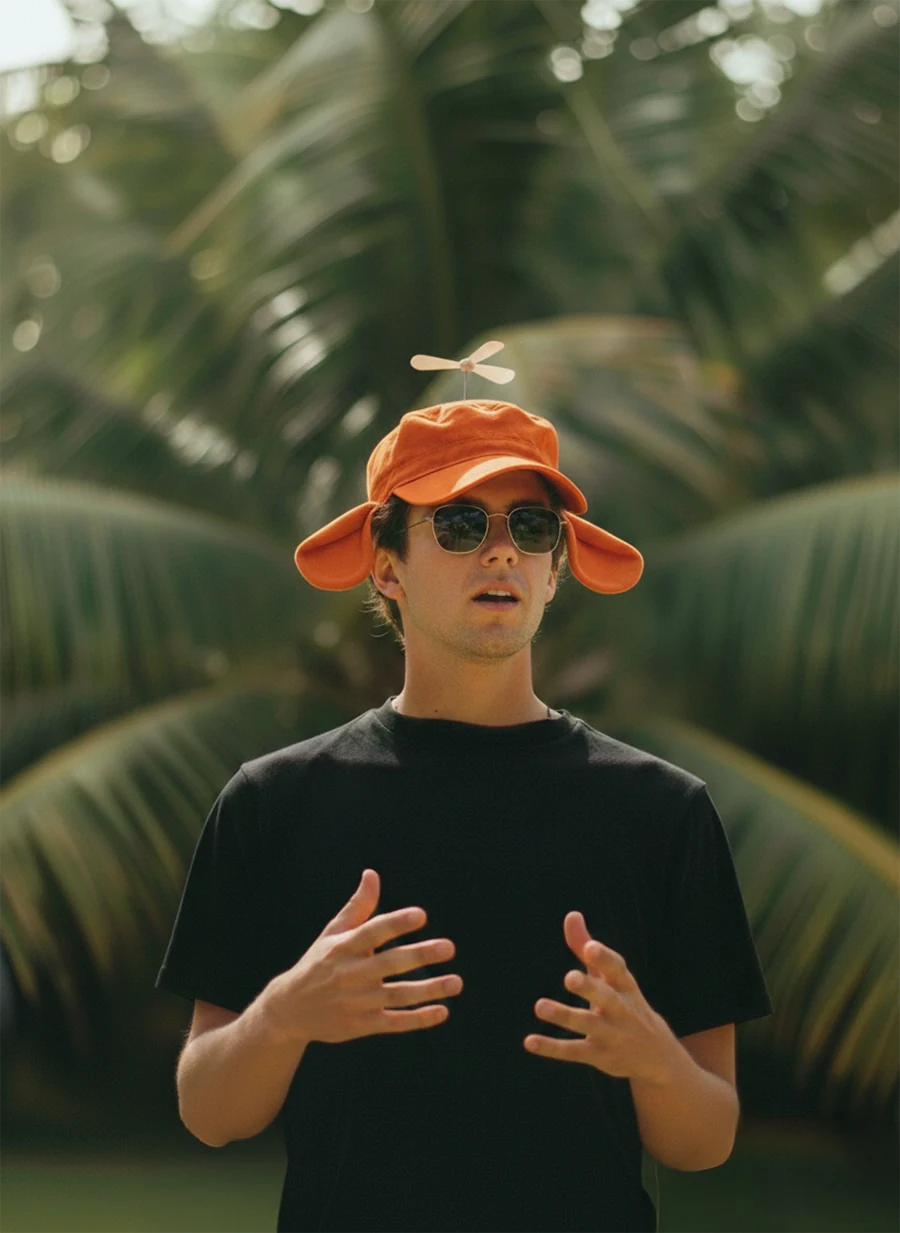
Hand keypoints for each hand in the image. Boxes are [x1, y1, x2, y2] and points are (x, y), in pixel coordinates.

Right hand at [263, 869, 461, 1045]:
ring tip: (456, 982)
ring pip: (397, 995)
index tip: (421, 915)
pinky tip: (442, 1011)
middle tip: (449, 947)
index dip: (396, 923)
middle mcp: (350, 974)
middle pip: (389, 964)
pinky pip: (394, 1022)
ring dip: (429, 990)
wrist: (289, 1009)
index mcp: (343, 947)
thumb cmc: (318, 963)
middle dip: (420, 955)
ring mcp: (356, 1002)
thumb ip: (358, 907)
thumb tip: (372, 874)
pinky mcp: (361, 1025)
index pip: (372, 932)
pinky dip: (418, 1019)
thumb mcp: (332, 933)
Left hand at [524, 911, 676, 1083]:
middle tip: (569, 978)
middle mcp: (621, 1010)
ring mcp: (611, 1034)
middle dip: (590, 988)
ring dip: (564, 1015)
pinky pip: (574, 1051)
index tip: (590, 948)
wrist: (657, 1057)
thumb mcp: (612, 977)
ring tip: (539, 1006)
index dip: (604, 958)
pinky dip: (551, 1047)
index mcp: (625, 986)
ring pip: (587, 1024)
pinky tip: (529, 1041)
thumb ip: (587, 947)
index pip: (617, 970)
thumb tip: (571, 914)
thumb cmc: (626, 1005)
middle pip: (606, 997)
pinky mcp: (599, 1056)